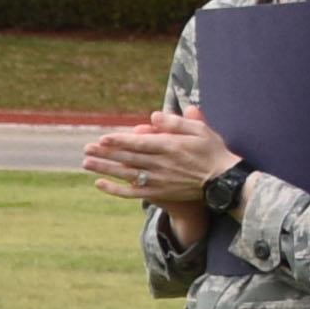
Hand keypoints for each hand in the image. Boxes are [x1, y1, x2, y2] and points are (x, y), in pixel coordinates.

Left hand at [83, 106, 233, 211]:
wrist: (222, 180)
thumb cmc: (212, 151)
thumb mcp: (200, 130)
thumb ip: (177, 122)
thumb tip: (154, 115)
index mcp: (171, 147)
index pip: (140, 143)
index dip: (121, 141)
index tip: (103, 138)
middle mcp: (162, 164)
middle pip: (129, 158)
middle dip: (106, 153)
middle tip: (87, 148)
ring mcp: (159, 181)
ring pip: (126, 174)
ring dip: (105, 168)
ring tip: (86, 162)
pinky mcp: (158, 193)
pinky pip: (132, 193)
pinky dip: (114, 189)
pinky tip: (99, 184)